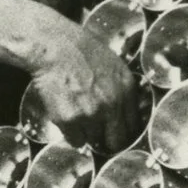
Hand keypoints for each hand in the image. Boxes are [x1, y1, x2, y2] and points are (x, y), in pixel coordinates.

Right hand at [28, 14, 141, 152]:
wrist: (53, 47)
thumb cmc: (79, 50)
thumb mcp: (113, 64)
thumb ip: (121, 89)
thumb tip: (123, 112)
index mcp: (127, 89)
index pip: (133, 126)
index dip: (123, 131)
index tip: (115, 133)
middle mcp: (113, 105)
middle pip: (116, 141)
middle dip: (108, 141)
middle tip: (98, 136)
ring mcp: (91, 114)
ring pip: (93, 141)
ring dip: (86, 134)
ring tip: (76, 115)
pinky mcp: (70, 120)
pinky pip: (74, 140)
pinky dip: (70, 133)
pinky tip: (65, 115)